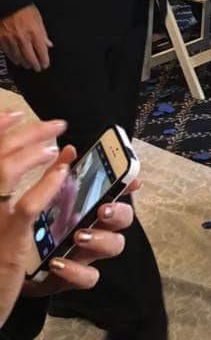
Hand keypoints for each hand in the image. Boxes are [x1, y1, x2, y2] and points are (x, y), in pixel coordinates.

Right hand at [0, 6, 52, 71]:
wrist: (10, 3)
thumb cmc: (25, 9)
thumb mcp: (39, 20)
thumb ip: (43, 34)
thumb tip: (48, 44)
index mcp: (34, 33)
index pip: (41, 51)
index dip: (44, 60)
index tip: (45, 64)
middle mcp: (23, 38)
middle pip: (30, 57)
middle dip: (35, 65)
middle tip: (37, 68)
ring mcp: (11, 40)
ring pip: (18, 57)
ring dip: (24, 63)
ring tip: (28, 65)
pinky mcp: (2, 39)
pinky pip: (8, 53)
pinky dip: (13, 58)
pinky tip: (17, 60)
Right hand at [0, 114, 67, 322]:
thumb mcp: (2, 223)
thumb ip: (15, 192)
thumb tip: (58, 157)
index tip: (15, 113)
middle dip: (27, 134)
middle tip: (56, 124)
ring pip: (3, 171)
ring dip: (34, 151)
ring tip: (56, 148)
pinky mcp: (8, 240)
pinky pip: (27, 205)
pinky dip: (46, 184)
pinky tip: (62, 172)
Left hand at [23, 183, 137, 298]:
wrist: (16, 268)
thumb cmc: (37, 230)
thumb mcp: (47, 200)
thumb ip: (59, 175)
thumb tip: (69, 151)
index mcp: (91, 207)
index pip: (118, 193)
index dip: (129, 186)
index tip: (132, 181)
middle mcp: (96, 228)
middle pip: (124, 219)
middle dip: (119, 212)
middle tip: (103, 209)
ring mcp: (88, 253)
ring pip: (114, 246)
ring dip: (100, 239)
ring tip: (78, 235)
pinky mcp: (74, 277)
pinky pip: (89, 277)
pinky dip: (76, 270)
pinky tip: (59, 262)